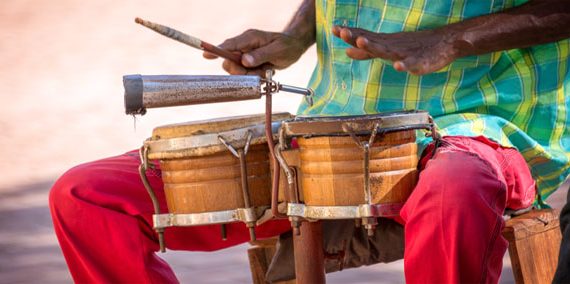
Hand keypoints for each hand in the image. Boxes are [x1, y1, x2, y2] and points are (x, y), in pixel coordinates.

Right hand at [203, 29, 309, 76]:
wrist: (294, 47)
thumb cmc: (287, 46)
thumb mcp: (277, 51)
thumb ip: (261, 55)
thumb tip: (244, 61)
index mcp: (249, 38)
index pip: (229, 45)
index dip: (217, 50)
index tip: (206, 55)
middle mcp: (244, 45)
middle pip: (229, 61)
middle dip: (240, 71)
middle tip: (255, 71)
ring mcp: (246, 54)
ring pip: (237, 70)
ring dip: (250, 74)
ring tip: (265, 70)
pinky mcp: (248, 62)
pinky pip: (245, 73)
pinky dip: (254, 76)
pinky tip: (265, 70)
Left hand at [332, 26, 458, 74]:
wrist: (444, 43)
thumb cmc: (413, 46)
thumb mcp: (387, 48)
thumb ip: (367, 51)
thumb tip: (347, 50)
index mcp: (385, 43)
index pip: (364, 37)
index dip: (350, 34)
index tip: (334, 29)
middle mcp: (393, 46)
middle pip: (372, 42)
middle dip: (357, 37)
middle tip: (343, 32)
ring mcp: (407, 53)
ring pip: (389, 51)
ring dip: (374, 47)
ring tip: (362, 42)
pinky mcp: (422, 62)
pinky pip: (413, 64)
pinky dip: (405, 65)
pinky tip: (398, 66)